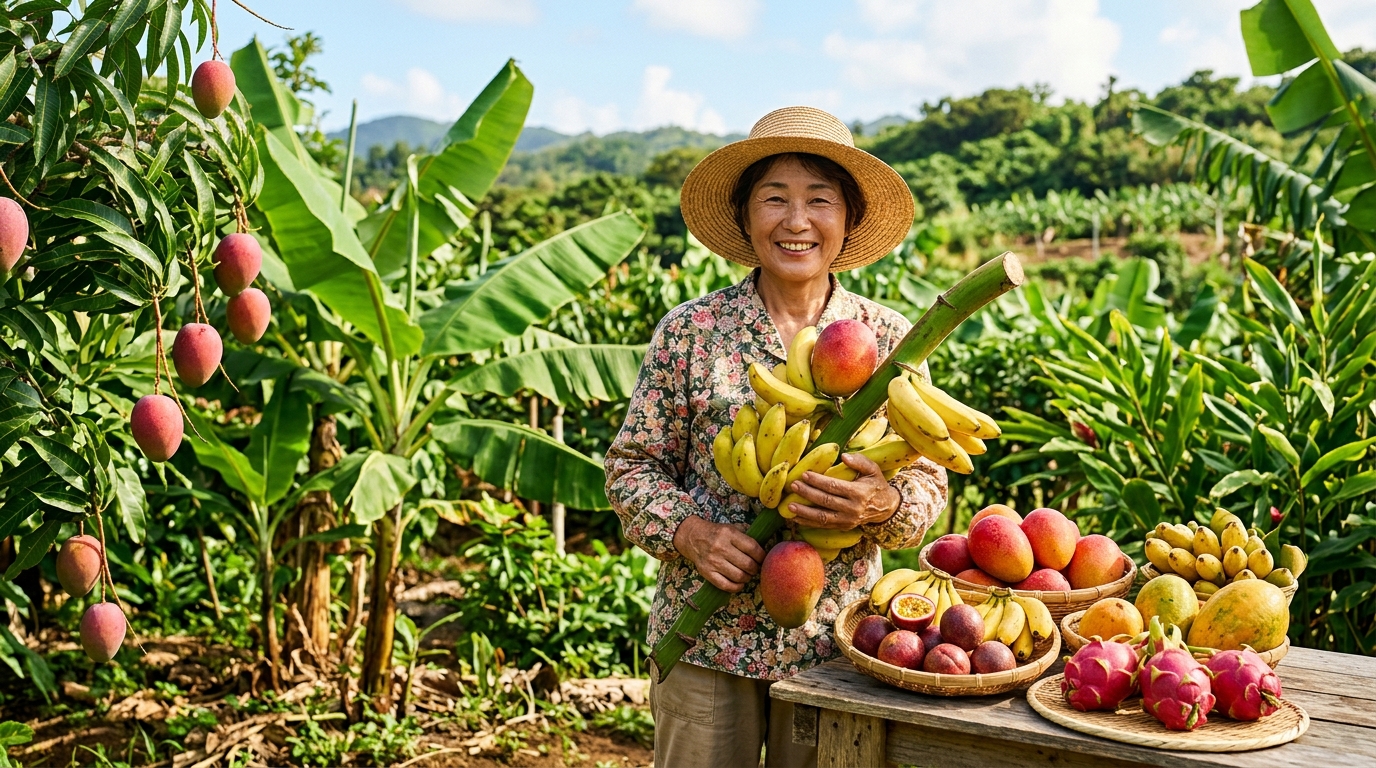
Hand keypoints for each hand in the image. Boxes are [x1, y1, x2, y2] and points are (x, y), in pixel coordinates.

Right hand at [673, 515, 766, 591]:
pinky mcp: (707, 573)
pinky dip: (737, 587)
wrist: (692, 536)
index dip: (762, 556)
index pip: (753, 548)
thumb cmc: (715, 532)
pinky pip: (726, 585)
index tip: (763, 558)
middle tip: (756, 568)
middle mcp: (721, 547)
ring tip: (747, 574)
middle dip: (756, 568)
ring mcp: (713, 561)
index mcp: (729, 534)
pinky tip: (740, 583)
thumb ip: (747, 535)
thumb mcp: (731, 527)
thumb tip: (765, 547)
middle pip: (748, 564)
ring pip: (739, 576)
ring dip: (747, 578)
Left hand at [786, 452, 900, 528]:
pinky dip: (808, 523)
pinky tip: (795, 519)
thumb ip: (860, 461)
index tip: (804, 474)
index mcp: (859, 493)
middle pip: (825, 501)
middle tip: (793, 485)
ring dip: (804, 512)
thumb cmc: (876, 484)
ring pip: (822, 517)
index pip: (834, 486)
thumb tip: (843, 456)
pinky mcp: (843, 527)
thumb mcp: (873, 470)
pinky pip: (823, 526)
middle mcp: (852, 509)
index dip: (818, 481)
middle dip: (807, 493)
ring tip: (789, 506)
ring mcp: (847, 520)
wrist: (886, 508)